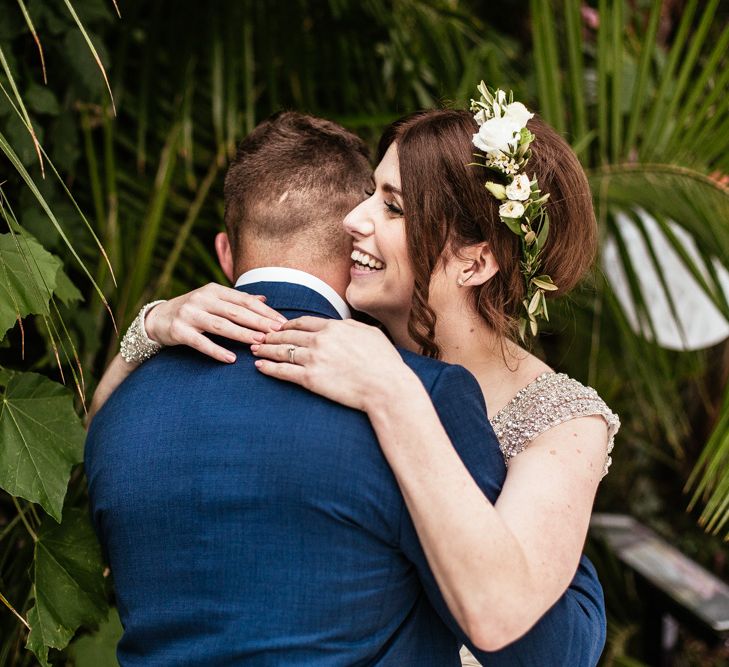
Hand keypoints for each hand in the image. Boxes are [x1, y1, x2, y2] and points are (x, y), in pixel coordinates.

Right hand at [145, 283, 286, 362]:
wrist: (156, 319)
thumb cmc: (193, 311)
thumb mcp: (213, 301)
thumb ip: (237, 301)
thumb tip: (264, 299)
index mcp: (214, 290)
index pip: (245, 300)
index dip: (265, 311)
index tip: (282, 322)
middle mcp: (202, 299)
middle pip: (236, 312)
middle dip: (259, 322)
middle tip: (277, 333)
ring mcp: (189, 314)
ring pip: (221, 325)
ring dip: (242, 334)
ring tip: (259, 343)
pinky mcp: (179, 331)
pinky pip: (200, 342)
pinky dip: (216, 350)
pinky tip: (230, 359)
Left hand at [251, 316, 414, 410]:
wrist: (387, 387)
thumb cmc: (385, 363)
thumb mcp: (372, 334)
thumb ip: (353, 327)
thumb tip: (345, 325)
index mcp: (335, 327)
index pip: (304, 322)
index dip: (289, 324)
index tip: (280, 327)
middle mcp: (321, 340)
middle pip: (288, 334)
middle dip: (271, 335)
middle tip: (259, 335)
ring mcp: (313, 359)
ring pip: (282, 351)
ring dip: (265, 349)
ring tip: (254, 349)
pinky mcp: (310, 379)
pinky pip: (283, 371)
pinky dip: (269, 368)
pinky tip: (259, 366)